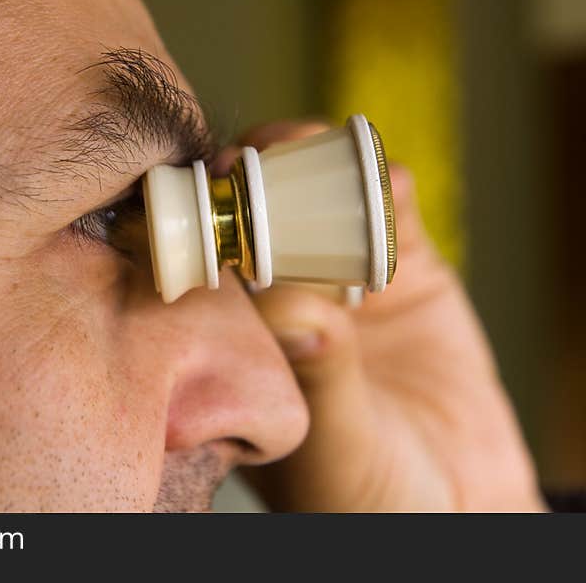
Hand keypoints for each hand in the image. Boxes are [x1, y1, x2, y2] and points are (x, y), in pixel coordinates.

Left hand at [233, 121, 544, 511]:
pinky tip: (385, 184)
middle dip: (254, 179)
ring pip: (318, 197)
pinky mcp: (408, 269)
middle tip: (256, 159)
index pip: (206, 266)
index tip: (205, 196)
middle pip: (254, 216)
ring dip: (315, 165)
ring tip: (320, 158)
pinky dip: (387, 185)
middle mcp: (284, 301)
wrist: (463, 506)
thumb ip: (318, 377)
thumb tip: (293, 308)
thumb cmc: (373, 497)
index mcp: (241, 343)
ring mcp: (343, 278)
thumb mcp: (338, 446)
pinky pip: (392, 210)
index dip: (202, 226)